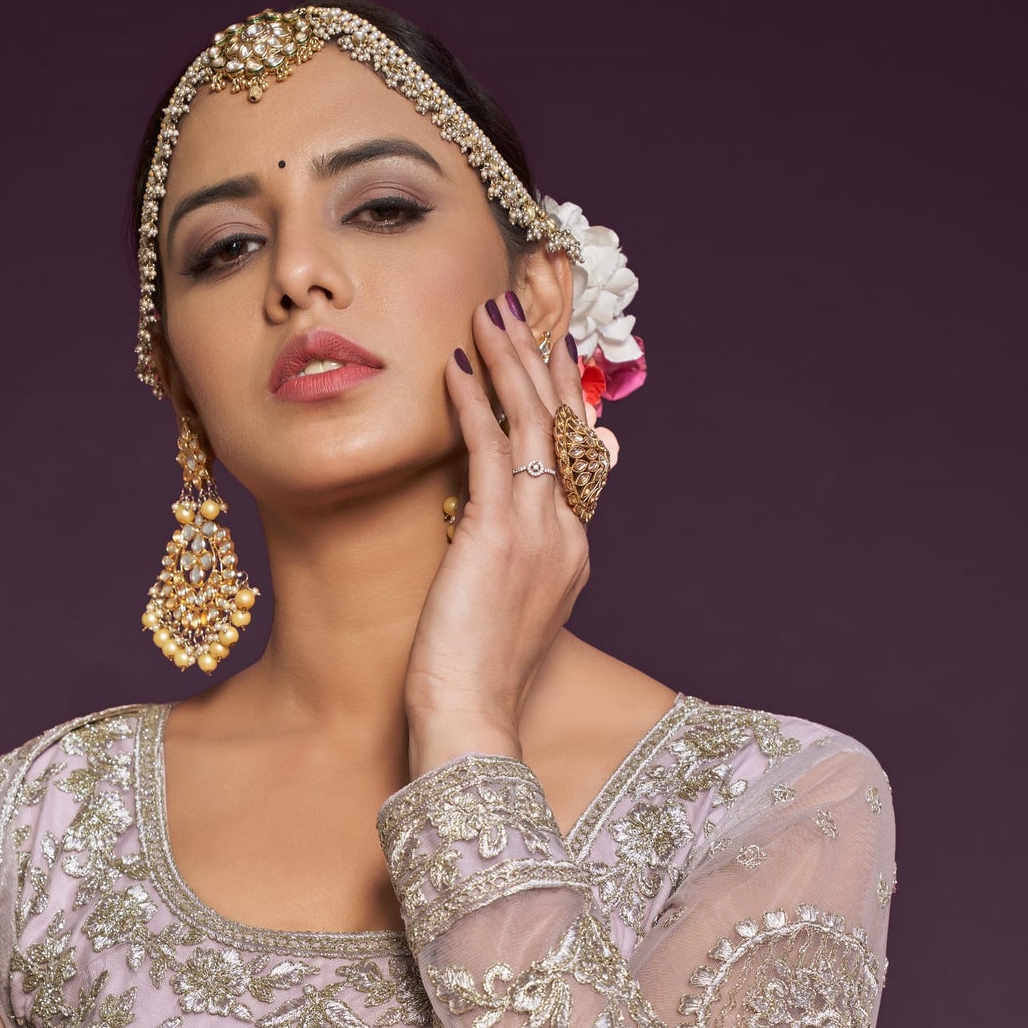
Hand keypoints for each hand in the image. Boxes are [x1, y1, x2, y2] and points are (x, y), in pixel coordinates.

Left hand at [402, 290, 591, 776]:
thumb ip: (504, 564)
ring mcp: (536, 532)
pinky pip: (490, 450)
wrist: (472, 722)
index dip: (561, 399)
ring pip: (533, 425)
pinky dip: (473, 403)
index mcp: (569, 552)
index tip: (547, 354)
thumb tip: (487, 532)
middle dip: (542, 361)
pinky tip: (455, 367)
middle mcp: (564, 534)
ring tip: (487, 312)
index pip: (572, 456)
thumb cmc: (475, 682)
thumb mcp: (500, 614)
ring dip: (509, 362)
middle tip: (523, 305)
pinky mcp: (496, 535)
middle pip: (563, 426)